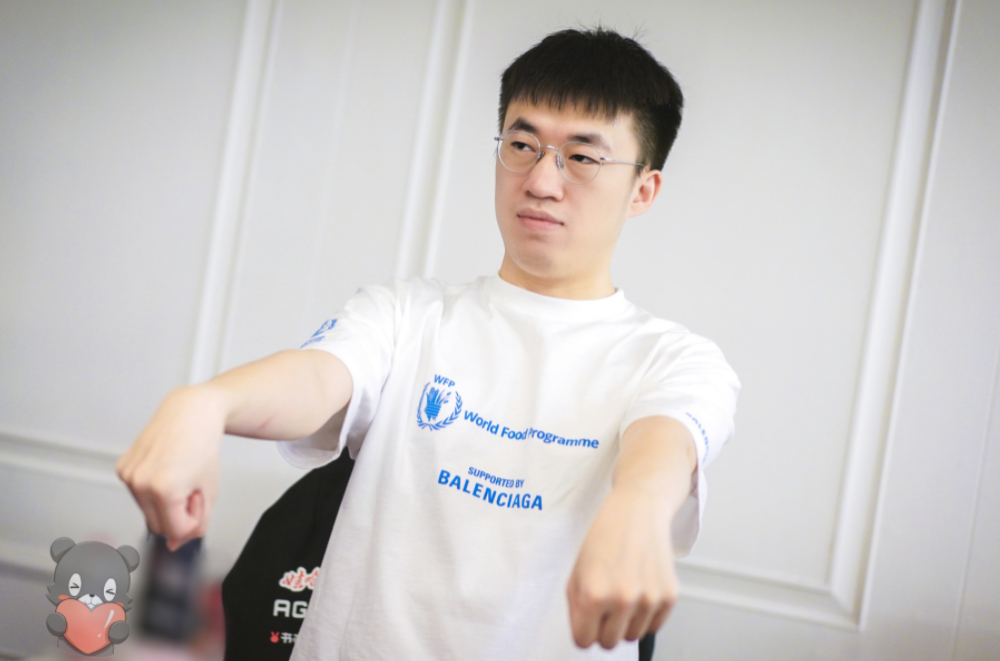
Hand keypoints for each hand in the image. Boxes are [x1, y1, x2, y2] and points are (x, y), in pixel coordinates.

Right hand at [116, 386, 224, 550]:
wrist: (191, 413)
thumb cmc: (204, 446)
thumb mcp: (210, 490)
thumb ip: (197, 523)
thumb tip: (174, 545)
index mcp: (165, 489)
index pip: (175, 531)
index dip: (191, 521)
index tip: (198, 500)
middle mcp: (141, 483)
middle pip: (157, 526)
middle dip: (176, 515)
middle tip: (191, 488)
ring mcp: (128, 475)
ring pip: (146, 511)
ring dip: (163, 503)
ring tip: (179, 476)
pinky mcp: (122, 468)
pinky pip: (137, 494)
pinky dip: (151, 489)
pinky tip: (164, 468)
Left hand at [566, 485, 677, 649]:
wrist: (638, 512)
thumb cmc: (605, 538)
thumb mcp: (577, 571)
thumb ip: (577, 608)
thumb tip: (586, 635)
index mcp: (592, 594)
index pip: (583, 641)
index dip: (583, 629)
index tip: (587, 619)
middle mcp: (621, 600)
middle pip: (609, 644)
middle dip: (604, 628)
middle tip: (605, 605)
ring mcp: (648, 600)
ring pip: (632, 637)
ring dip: (626, 622)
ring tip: (624, 592)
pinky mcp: (669, 597)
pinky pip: (654, 627)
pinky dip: (646, 615)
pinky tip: (640, 589)